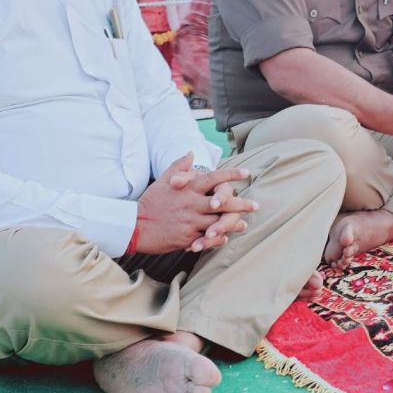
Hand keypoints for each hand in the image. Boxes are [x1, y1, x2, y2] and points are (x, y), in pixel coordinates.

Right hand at [135, 155, 253, 253]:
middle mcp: (192, 204)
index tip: (246, 172)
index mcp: (188, 188)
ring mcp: (191, 222)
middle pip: (223, 203)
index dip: (231, 174)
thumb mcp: (163, 180)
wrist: (135, 226)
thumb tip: (192, 153)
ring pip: (219, 222)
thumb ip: (179, 166)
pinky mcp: (187, 238)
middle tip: (256, 205)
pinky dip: (218, 239)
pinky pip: (208, 238)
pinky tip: (226, 238)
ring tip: (244, 224)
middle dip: (242, 204)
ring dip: (233, 223)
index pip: (214, 178)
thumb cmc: (151, 201)